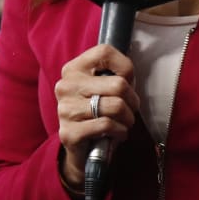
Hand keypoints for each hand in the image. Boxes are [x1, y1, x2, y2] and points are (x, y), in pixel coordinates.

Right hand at [54, 44, 138, 190]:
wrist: (81, 148)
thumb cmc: (97, 112)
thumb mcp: (103, 87)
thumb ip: (114, 74)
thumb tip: (130, 73)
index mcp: (73, 69)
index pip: (105, 52)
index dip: (125, 67)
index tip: (127, 81)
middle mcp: (66, 86)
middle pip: (118, 84)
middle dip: (133, 101)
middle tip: (129, 110)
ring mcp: (65, 109)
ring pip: (116, 106)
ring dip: (128, 119)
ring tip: (123, 123)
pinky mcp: (69, 132)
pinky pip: (108, 125)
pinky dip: (120, 132)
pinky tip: (116, 134)